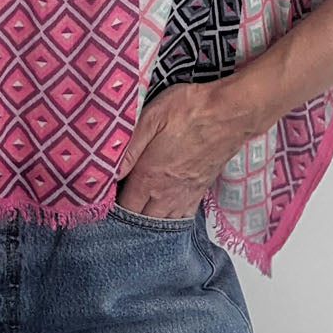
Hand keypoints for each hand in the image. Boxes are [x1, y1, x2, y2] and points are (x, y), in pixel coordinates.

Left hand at [114, 75, 263, 218]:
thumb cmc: (188, 110)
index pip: (124, 207)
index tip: (102, 201)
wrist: (230, 113)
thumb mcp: (151, 118)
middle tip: (116, 210)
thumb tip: (108, 171)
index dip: (111, 207)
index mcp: (149, 176)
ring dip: (148, 221)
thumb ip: (128, 148)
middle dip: (128, 219)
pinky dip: (170, 219)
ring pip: (162, 222)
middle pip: (142, 221)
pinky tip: (164, 213)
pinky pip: (182, 216)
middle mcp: (166, 192)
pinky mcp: (200, 190)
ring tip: (137, 214)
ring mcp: (186, 194)